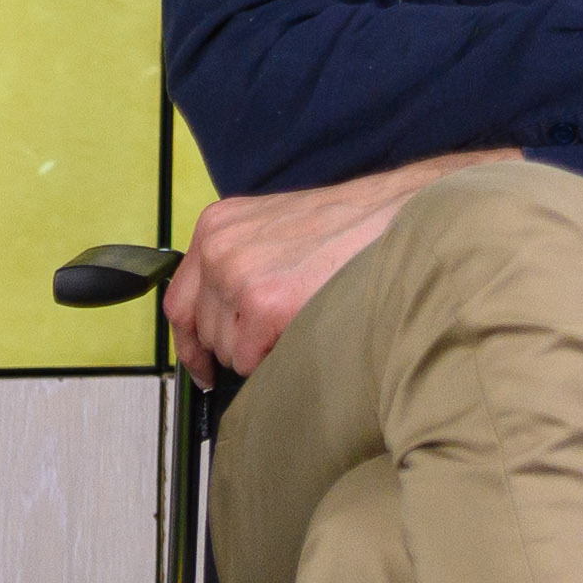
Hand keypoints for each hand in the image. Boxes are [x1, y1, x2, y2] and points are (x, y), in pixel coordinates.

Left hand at [165, 152, 510, 386]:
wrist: (403, 216)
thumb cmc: (356, 227)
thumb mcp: (280, 232)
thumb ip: (242, 264)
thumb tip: (227, 322)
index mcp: (218, 225)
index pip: (179, 300)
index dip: (191, 343)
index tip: (202, 367)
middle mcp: (219, 246)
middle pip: (203, 330)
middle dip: (237, 347)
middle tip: (276, 343)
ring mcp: (237, 274)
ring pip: (227, 350)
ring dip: (261, 352)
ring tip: (303, 323)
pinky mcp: (262, 303)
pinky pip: (252, 359)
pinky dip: (279, 357)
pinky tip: (310, 327)